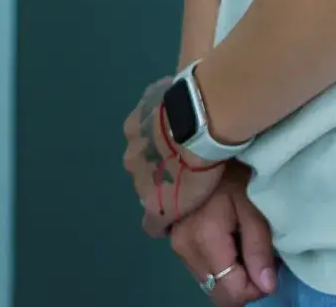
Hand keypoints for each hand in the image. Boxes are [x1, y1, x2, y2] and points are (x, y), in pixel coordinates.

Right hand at [122, 79, 224, 235]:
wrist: (195, 122)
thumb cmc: (203, 166)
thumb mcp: (201, 197)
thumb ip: (187, 203)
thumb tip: (185, 204)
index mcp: (151, 200)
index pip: (152, 222)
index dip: (165, 217)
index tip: (180, 207)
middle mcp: (134, 173)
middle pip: (143, 180)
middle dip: (157, 175)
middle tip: (180, 164)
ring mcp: (132, 142)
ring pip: (140, 151)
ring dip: (152, 148)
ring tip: (175, 137)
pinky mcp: (135, 113)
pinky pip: (142, 124)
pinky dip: (153, 123)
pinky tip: (170, 116)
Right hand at [168, 169, 277, 303]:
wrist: (198, 143)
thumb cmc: (230, 171)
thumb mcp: (253, 205)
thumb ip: (259, 248)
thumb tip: (267, 287)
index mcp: (204, 241)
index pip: (232, 293)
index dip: (256, 287)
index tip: (267, 262)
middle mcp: (183, 248)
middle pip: (218, 292)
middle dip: (242, 281)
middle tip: (254, 250)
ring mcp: (174, 243)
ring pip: (208, 281)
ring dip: (228, 271)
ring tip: (238, 237)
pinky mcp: (172, 237)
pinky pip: (199, 267)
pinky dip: (215, 261)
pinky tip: (222, 234)